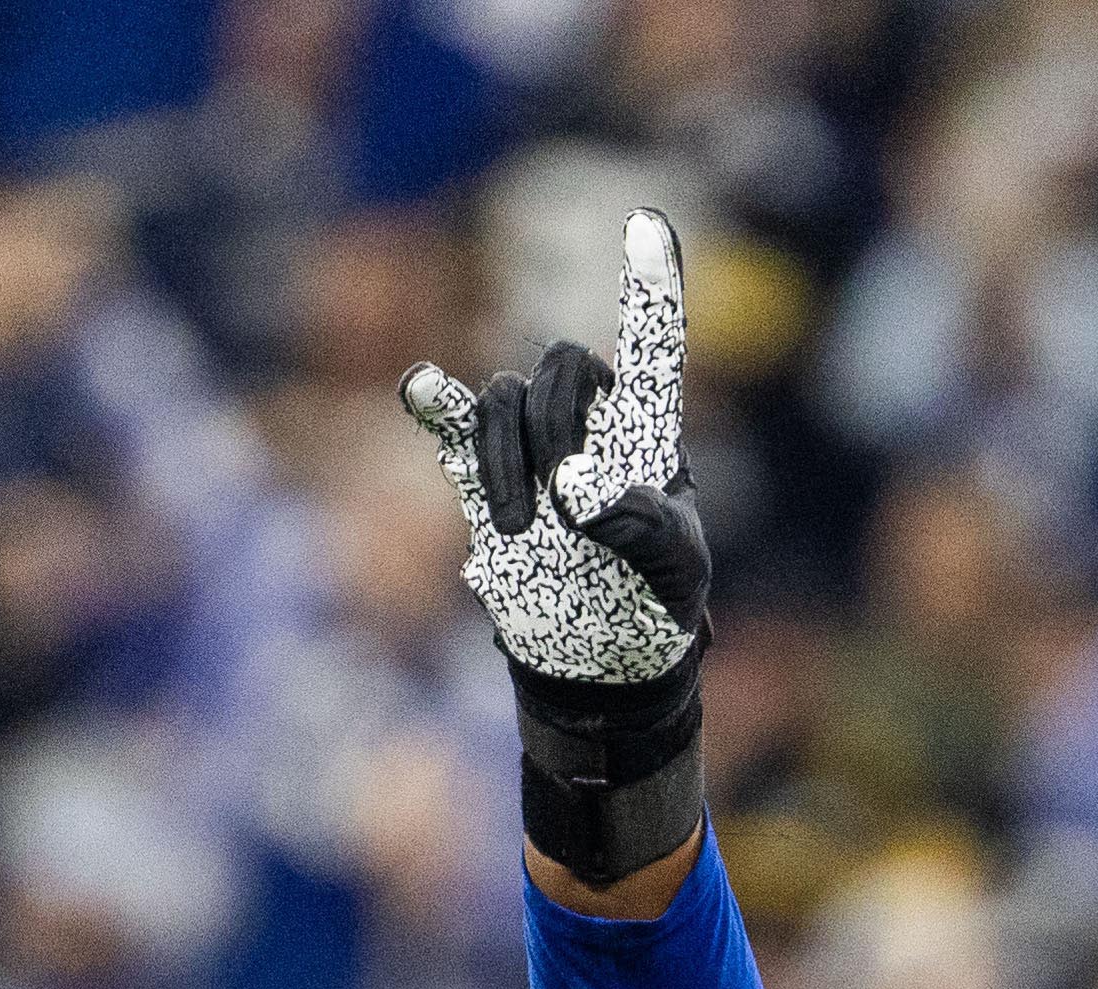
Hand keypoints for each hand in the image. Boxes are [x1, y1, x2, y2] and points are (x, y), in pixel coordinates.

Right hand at [405, 212, 717, 882]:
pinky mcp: (483, 482)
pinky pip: (453, 427)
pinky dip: (437, 405)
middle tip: (562, 508)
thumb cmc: (656, 607)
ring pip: (503, 403)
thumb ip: (640, 523)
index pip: (650, 346)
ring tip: (524, 536)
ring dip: (503, 461)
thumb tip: (576, 483)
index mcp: (649, 432)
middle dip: (554, 428)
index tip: (648, 220)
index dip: (649, 287)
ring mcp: (532, 449)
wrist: (598, 660)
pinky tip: (421, 387)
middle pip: (558, 371)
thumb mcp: (676, 573)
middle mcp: (587, 423)